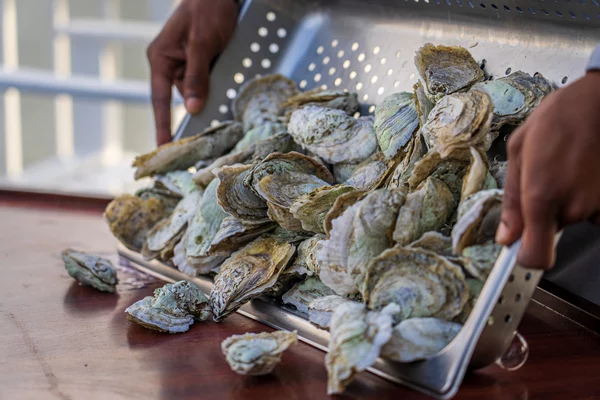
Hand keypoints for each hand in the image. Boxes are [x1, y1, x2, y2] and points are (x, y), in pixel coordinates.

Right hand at [147, 0, 238, 144]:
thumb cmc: (206, 9)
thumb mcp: (202, 44)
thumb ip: (196, 77)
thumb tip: (192, 108)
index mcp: (161, 58)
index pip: (159, 99)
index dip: (163, 125)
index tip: (164, 147)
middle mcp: (170, 63)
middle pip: (183, 95)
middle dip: (200, 101)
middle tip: (215, 108)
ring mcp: (185, 62)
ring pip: (199, 89)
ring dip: (212, 88)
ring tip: (222, 65)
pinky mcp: (200, 61)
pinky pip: (207, 79)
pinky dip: (217, 80)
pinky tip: (224, 65)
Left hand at [495, 71, 599, 268]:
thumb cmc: (557, 119)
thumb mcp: (519, 152)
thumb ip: (511, 200)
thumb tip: (506, 237)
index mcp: (541, 196)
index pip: (537, 257)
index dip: (526, 258)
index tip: (519, 248)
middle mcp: (572, 207)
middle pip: (551, 230)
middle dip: (544, 212)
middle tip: (545, 176)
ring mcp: (597, 205)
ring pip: (572, 217)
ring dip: (566, 199)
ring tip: (566, 166)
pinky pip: (592, 208)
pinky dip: (586, 195)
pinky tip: (583, 169)